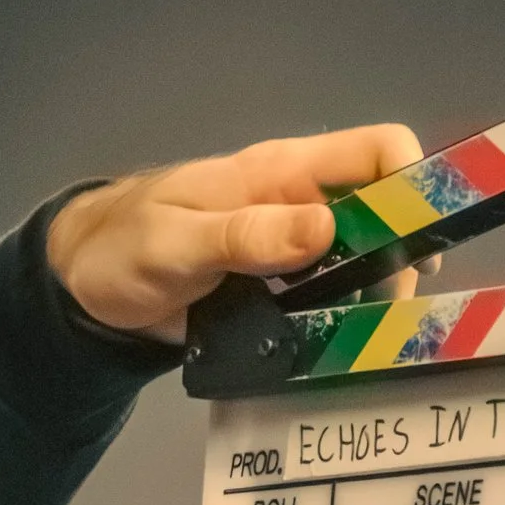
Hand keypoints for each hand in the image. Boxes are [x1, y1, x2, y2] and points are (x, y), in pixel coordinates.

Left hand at [51, 123, 423, 341]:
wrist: (84, 287)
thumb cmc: (125, 247)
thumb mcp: (178, 241)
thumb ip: (247, 234)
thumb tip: (324, 229)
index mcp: (282, 172)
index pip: (378, 153)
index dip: (414, 186)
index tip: (420, 243)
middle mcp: (300, 204)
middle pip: (385, 215)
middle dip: (401, 258)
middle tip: (386, 314)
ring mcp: (292, 250)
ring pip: (364, 263)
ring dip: (376, 298)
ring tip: (367, 340)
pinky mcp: (279, 293)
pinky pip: (329, 303)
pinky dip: (342, 324)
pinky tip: (337, 352)